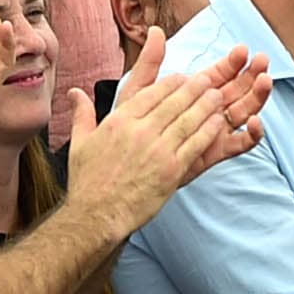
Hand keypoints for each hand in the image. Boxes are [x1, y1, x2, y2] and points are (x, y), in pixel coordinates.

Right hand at [66, 30, 269, 225]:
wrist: (97, 215)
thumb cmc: (87, 181)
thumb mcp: (80, 143)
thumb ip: (82, 114)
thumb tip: (74, 92)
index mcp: (119, 121)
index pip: (152, 92)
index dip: (172, 83)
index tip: (183, 78)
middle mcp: (140, 131)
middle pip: (174, 102)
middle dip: (194, 88)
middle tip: (208, 80)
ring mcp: (158, 150)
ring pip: (188, 119)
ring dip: (206, 105)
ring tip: (217, 96)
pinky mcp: (172, 170)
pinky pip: (195, 144)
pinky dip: (208, 131)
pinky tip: (218, 123)